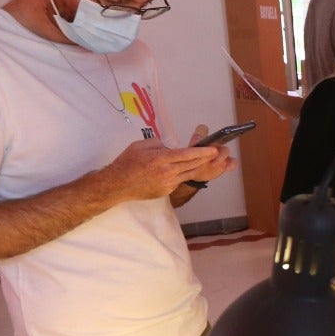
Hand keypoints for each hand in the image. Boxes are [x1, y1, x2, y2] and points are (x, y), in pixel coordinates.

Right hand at [98, 138, 222, 200]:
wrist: (118, 185)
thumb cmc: (127, 162)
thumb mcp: (140, 145)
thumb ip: (158, 144)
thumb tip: (170, 147)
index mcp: (160, 159)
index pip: (187, 154)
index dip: (202, 152)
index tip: (213, 149)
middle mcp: (167, 172)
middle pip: (192, 165)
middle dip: (206, 159)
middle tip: (216, 153)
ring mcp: (168, 184)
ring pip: (188, 174)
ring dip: (197, 167)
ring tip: (205, 160)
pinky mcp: (167, 191)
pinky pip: (179, 180)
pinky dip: (182, 174)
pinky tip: (183, 169)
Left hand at [185, 126, 235, 184]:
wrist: (197, 175)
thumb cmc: (192, 162)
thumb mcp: (188, 156)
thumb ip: (191, 149)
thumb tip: (195, 143)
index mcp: (202, 139)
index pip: (202, 129)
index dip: (202, 131)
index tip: (200, 140)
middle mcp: (213, 144)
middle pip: (219, 137)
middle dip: (218, 141)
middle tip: (212, 150)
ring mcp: (221, 152)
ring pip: (225, 150)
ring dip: (220, 156)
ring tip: (213, 163)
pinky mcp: (226, 162)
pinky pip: (233, 161)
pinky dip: (231, 164)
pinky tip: (227, 168)